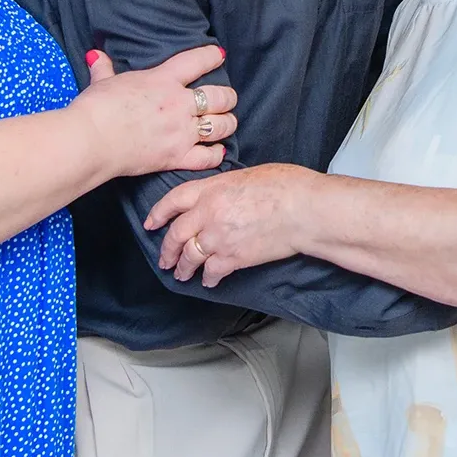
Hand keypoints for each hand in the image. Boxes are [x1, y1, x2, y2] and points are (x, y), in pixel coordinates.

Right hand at [76, 46, 233, 178]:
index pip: (197, 61)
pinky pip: (207, 157)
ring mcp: (180, 132)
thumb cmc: (96, 108)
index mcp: (163, 80)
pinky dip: (216, 155)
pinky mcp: (176, 157)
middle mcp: (178, 104)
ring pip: (220, 126)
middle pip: (220, 96)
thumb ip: (104, 69)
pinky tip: (218, 152)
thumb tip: (95, 55)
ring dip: (227, 123)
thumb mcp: (102, 82)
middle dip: (228, 97)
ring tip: (227, 123)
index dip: (212, 56)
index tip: (219, 54)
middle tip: (227, 99)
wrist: (91, 140)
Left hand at [144, 163, 312, 286]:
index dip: (158, 213)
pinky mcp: (234, 258)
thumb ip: (224, 188)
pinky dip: (208, 278)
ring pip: (189, 257)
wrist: (304, 209)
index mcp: (211, 189)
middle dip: (167, 249)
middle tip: (164, 259)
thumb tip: (220, 197)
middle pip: (176, 235)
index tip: (151, 223)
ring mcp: (219, 238)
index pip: (173, 201)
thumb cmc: (285, 186)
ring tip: (181, 274)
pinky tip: (208, 280)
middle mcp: (209, 214)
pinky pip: (212, 271)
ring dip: (183, 268)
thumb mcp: (245, 175)